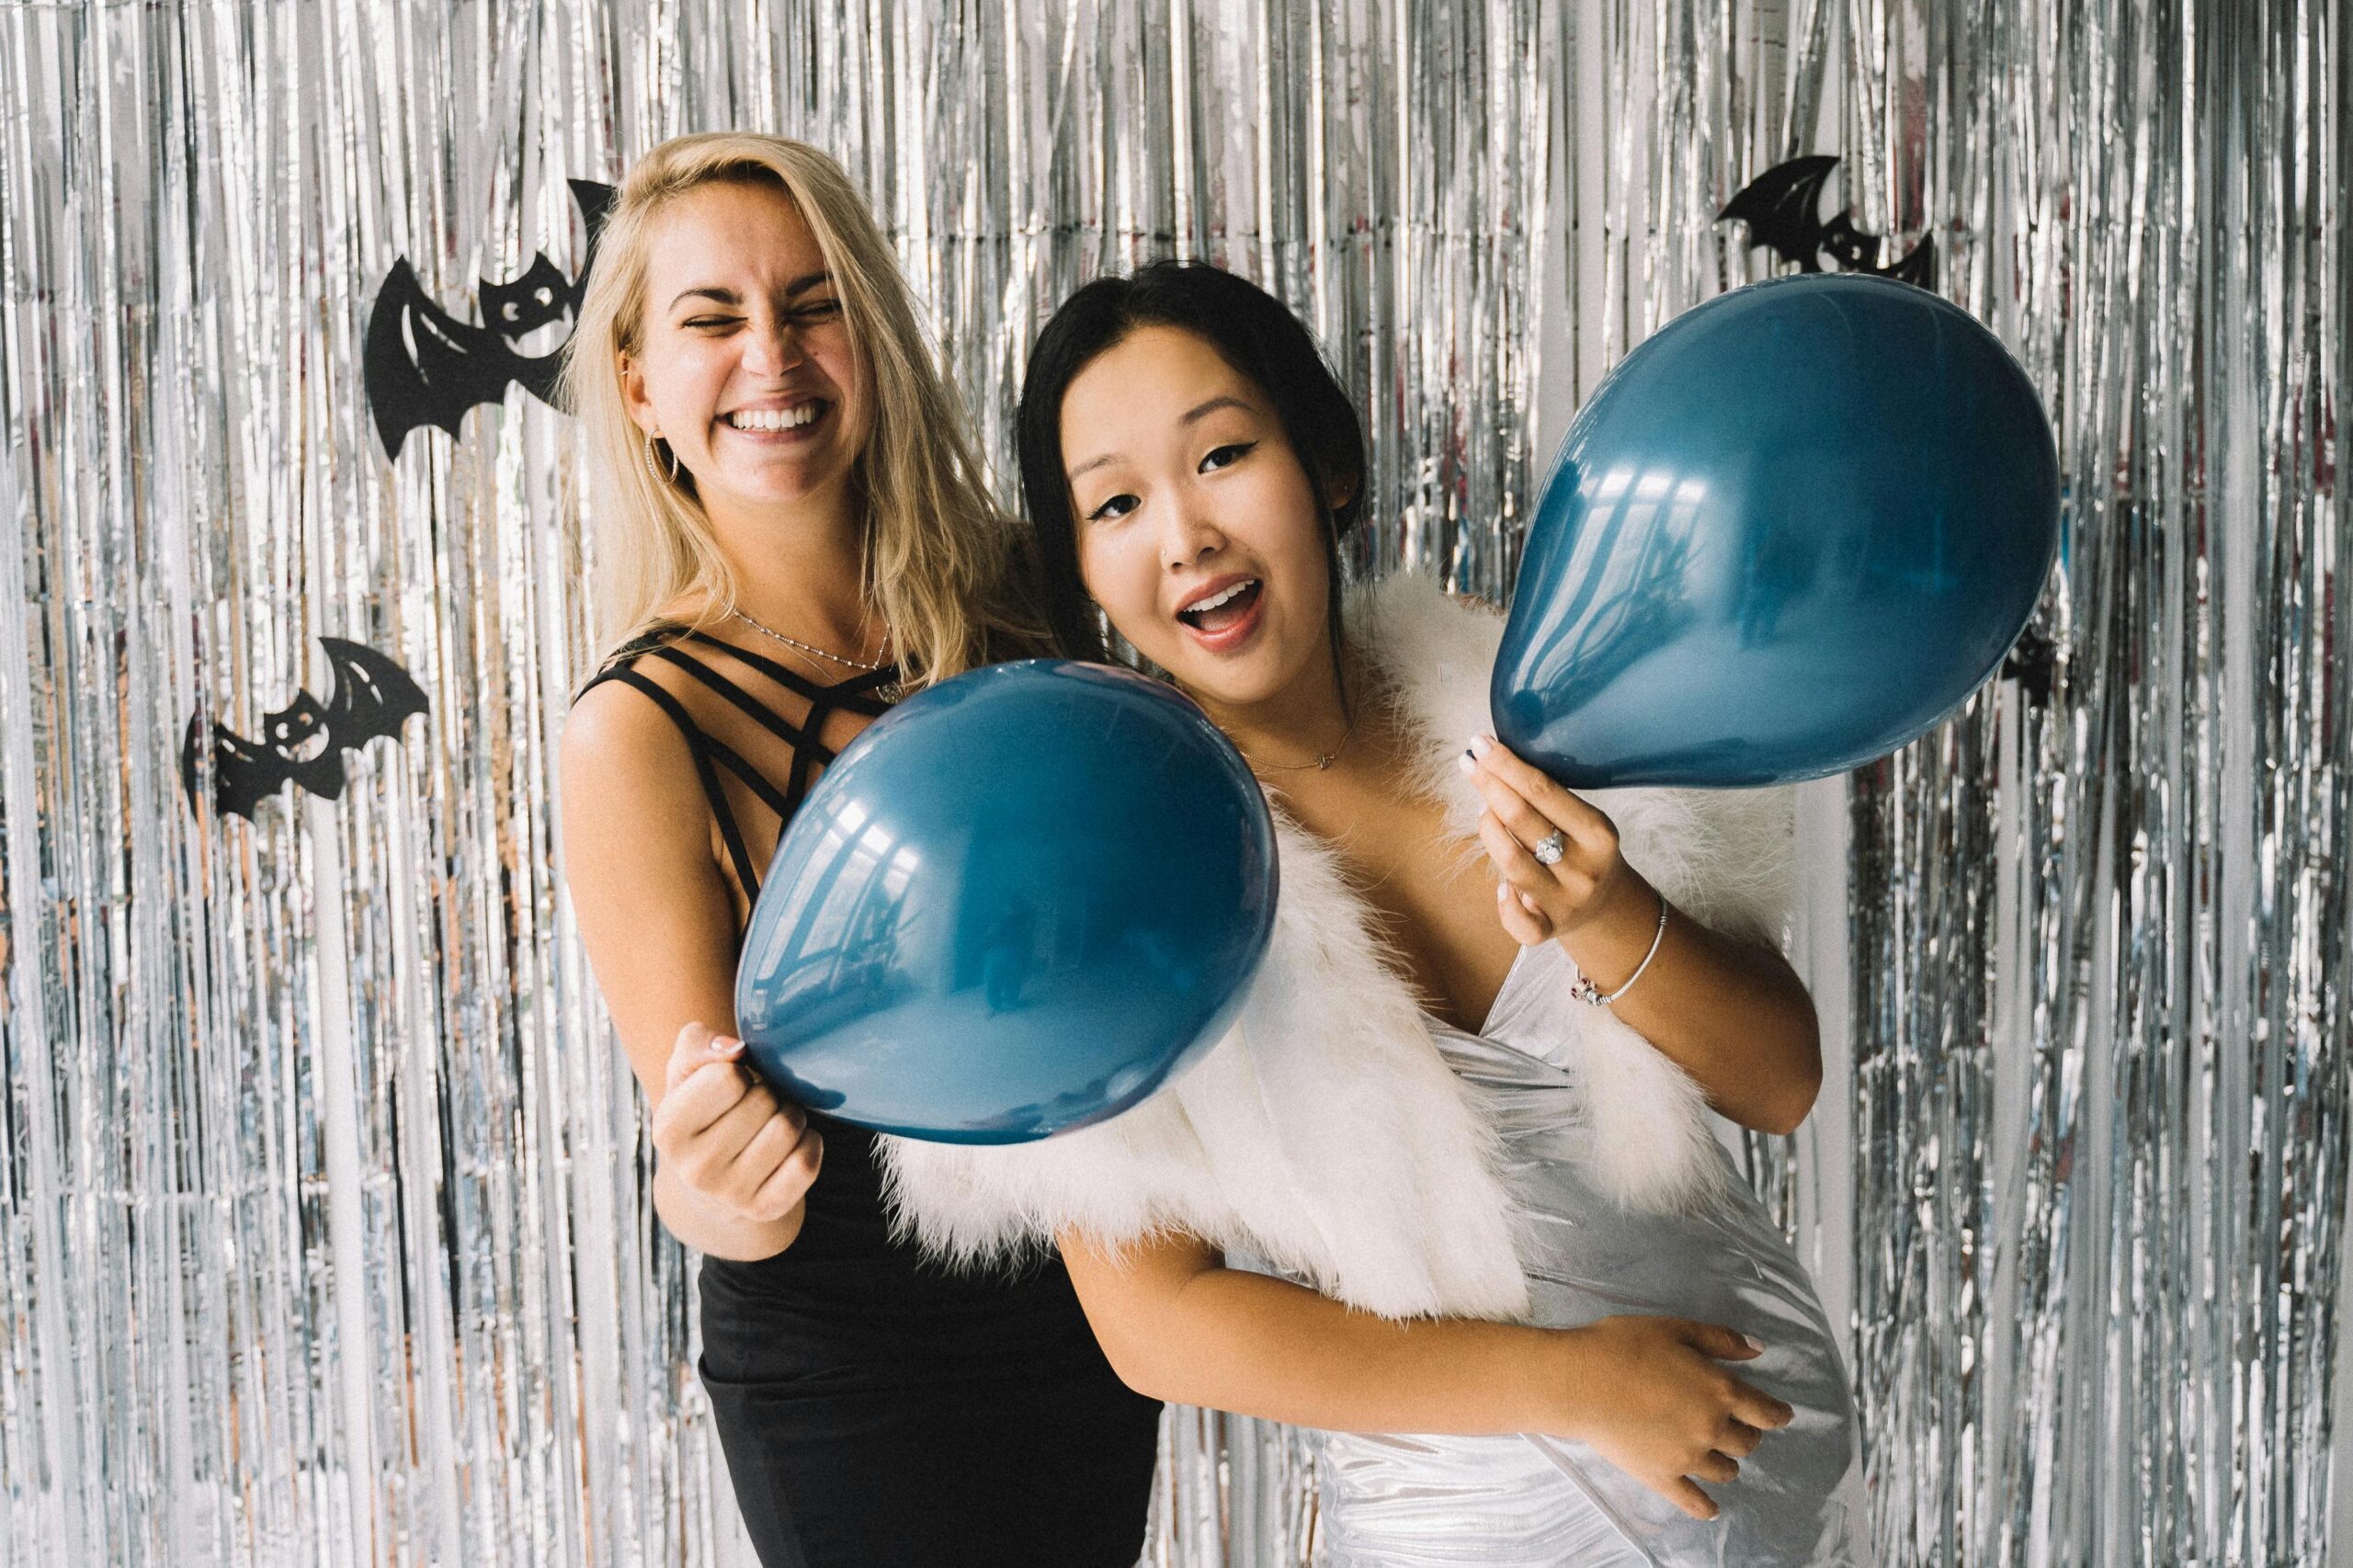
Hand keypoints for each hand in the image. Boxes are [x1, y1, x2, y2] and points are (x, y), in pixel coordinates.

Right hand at [651, 1022, 823, 1226]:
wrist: (713, 1176)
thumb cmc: (703, 1107)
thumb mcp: (687, 1070)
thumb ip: (699, 1043)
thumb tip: (734, 1050)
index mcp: (667, 1130)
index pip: (728, 1078)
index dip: (738, 1072)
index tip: (730, 1087)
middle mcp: (693, 1169)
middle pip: (764, 1101)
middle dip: (769, 1092)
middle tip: (756, 1105)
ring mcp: (730, 1195)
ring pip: (789, 1128)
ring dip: (791, 1114)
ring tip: (772, 1121)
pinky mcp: (764, 1209)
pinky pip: (807, 1161)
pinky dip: (809, 1143)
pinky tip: (790, 1146)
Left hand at [1459, 735, 1635, 945]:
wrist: (1607, 907)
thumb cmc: (1582, 850)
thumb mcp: (1583, 820)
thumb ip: (1549, 798)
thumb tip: (1495, 759)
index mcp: (1597, 832)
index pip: (1543, 790)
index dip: (1506, 765)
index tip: (1480, 743)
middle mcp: (1584, 867)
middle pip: (1522, 819)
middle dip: (1489, 785)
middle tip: (1468, 762)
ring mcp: (1567, 901)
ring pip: (1511, 862)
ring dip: (1488, 830)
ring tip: (1484, 811)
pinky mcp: (1550, 930)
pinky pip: (1519, 922)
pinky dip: (1505, 902)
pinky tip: (1501, 885)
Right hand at [1546, 1315, 1795, 1520]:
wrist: (1580, 1380)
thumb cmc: (1624, 1345)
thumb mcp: (1676, 1329)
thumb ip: (1720, 1340)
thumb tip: (1757, 1349)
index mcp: (1721, 1391)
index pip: (1765, 1411)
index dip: (1778, 1414)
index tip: (1782, 1415)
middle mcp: (1712, 1428)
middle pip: (1747, 1443)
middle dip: (1746, 1434)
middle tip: (1735, 1426)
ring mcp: (1688, 1457)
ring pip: (1725, 1471)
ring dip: (1727, 1462)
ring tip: (1716, 1455)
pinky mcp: (1662, 1477)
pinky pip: (1693, 1501)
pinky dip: (1706, 1507)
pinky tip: (1711, 1509)